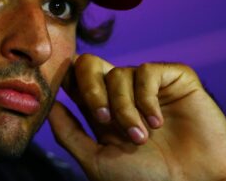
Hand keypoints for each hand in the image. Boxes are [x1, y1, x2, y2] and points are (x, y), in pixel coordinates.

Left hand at [47, 54, 225, 180]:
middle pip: (91, 64)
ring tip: (141, 137)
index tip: (63, 87)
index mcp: (103, 110)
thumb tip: (49, 104)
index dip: (67, 78)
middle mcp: (124, 93)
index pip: (77, 79)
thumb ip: (70, 133)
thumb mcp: (98, 161)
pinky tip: (157, 122)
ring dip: (125, 107)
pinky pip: (148, 71)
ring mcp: (150, 86)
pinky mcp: (176, 80)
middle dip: (90, 87)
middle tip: (102, 119)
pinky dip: (146, 97)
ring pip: (120, 72)